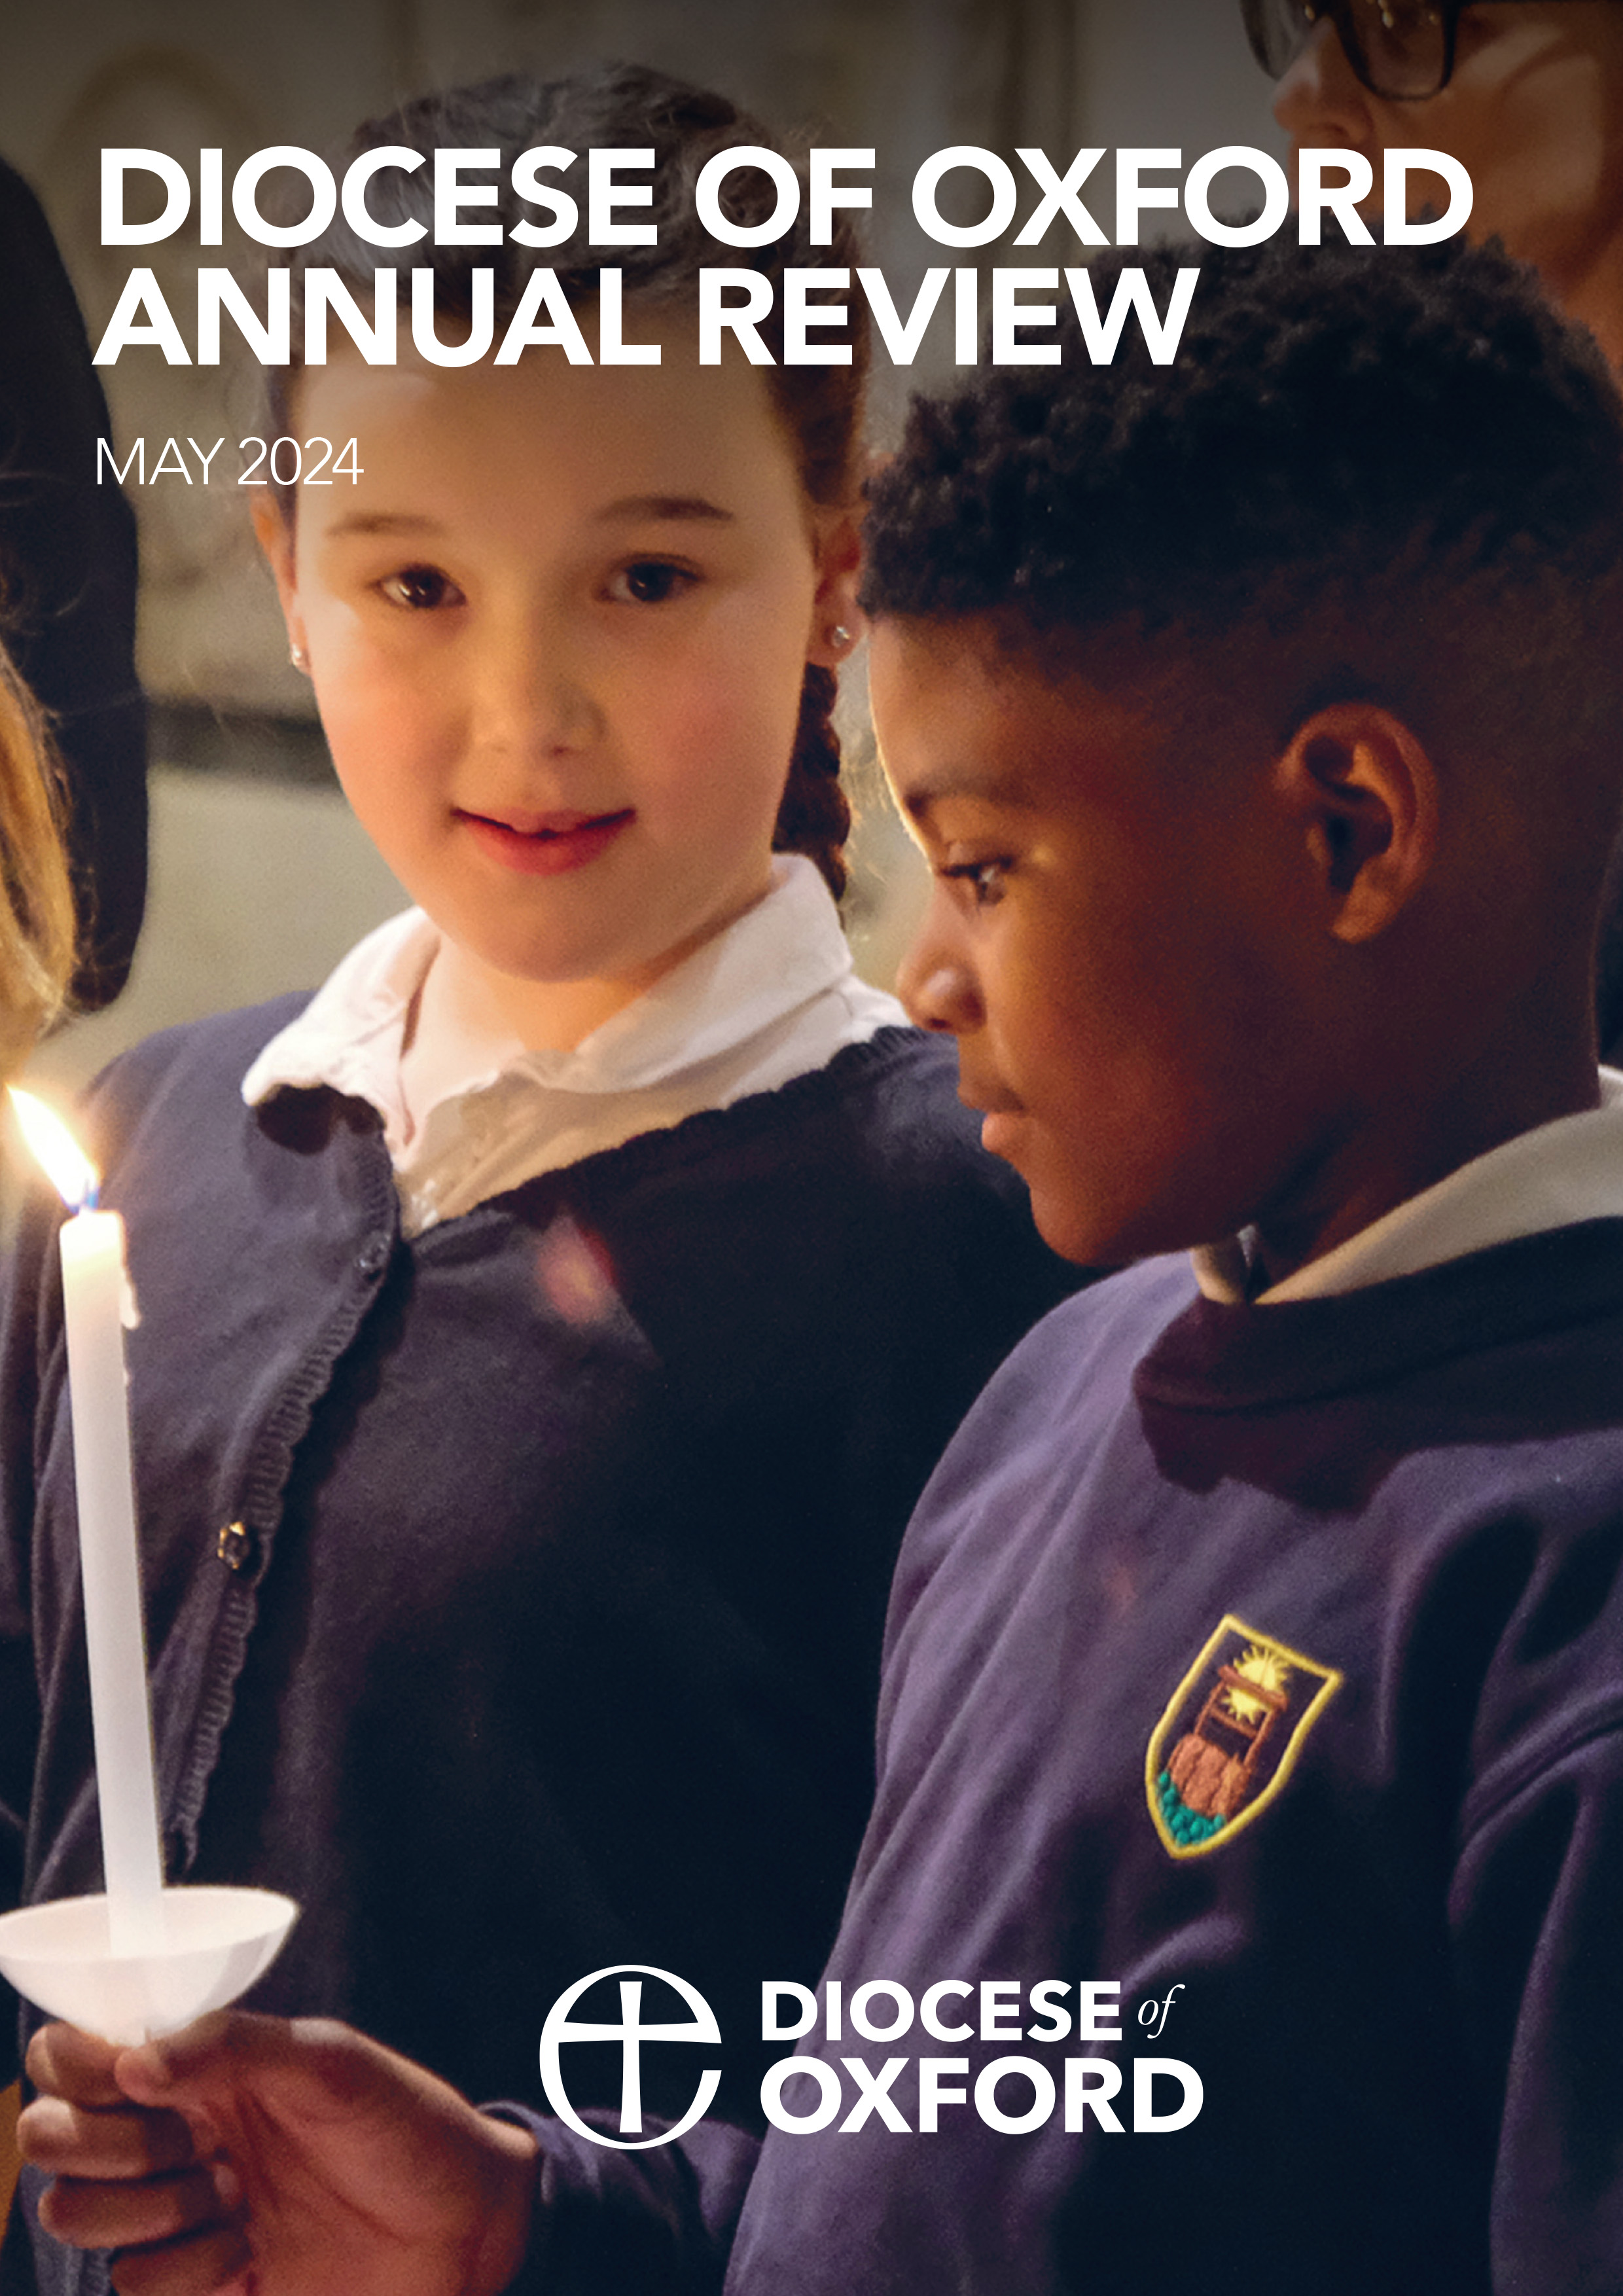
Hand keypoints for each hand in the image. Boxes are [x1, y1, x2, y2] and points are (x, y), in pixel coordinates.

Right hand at [19, 2012, 538, 2295]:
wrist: (464, 2225)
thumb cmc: (407, 2124)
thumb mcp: (329, 2061)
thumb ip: (231, 2045)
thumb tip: (134, 2062)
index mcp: (200, 2065)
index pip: (81, 2057)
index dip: (74, 2067)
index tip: (124, 2078)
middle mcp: (178, 2132)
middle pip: (57, 2142)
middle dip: (103, 2146)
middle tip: (186, 2144)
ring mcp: (183, 2209)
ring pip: (81, 2217)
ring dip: (149, 2210)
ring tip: (229, 2193)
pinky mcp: (200, 2280)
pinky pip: (135, 2285)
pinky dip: (187, 2271)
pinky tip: (248, 2250)